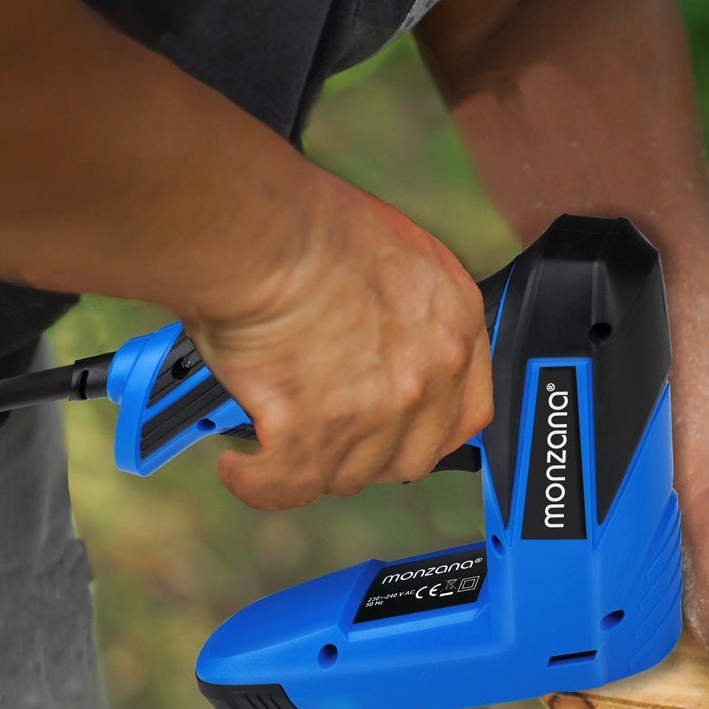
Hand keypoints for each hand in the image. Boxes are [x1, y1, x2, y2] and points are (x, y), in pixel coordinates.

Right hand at [188, 175, 493, 509]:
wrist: (257, 228)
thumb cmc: (307, 222)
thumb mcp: (397, 253)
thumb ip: (411, 310)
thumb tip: (388, 342)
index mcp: (455, 325)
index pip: (467, 413)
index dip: (428, 431)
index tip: (399, 433)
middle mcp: (428, 374)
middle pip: (409, 457)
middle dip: (370, 454)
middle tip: (330, 434)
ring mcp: (377, 409)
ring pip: (349, 475)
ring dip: (312, 463)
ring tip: (275, 435)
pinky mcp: (315, 432)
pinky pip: (286, 486)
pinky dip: (259, 482)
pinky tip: (241, 467)